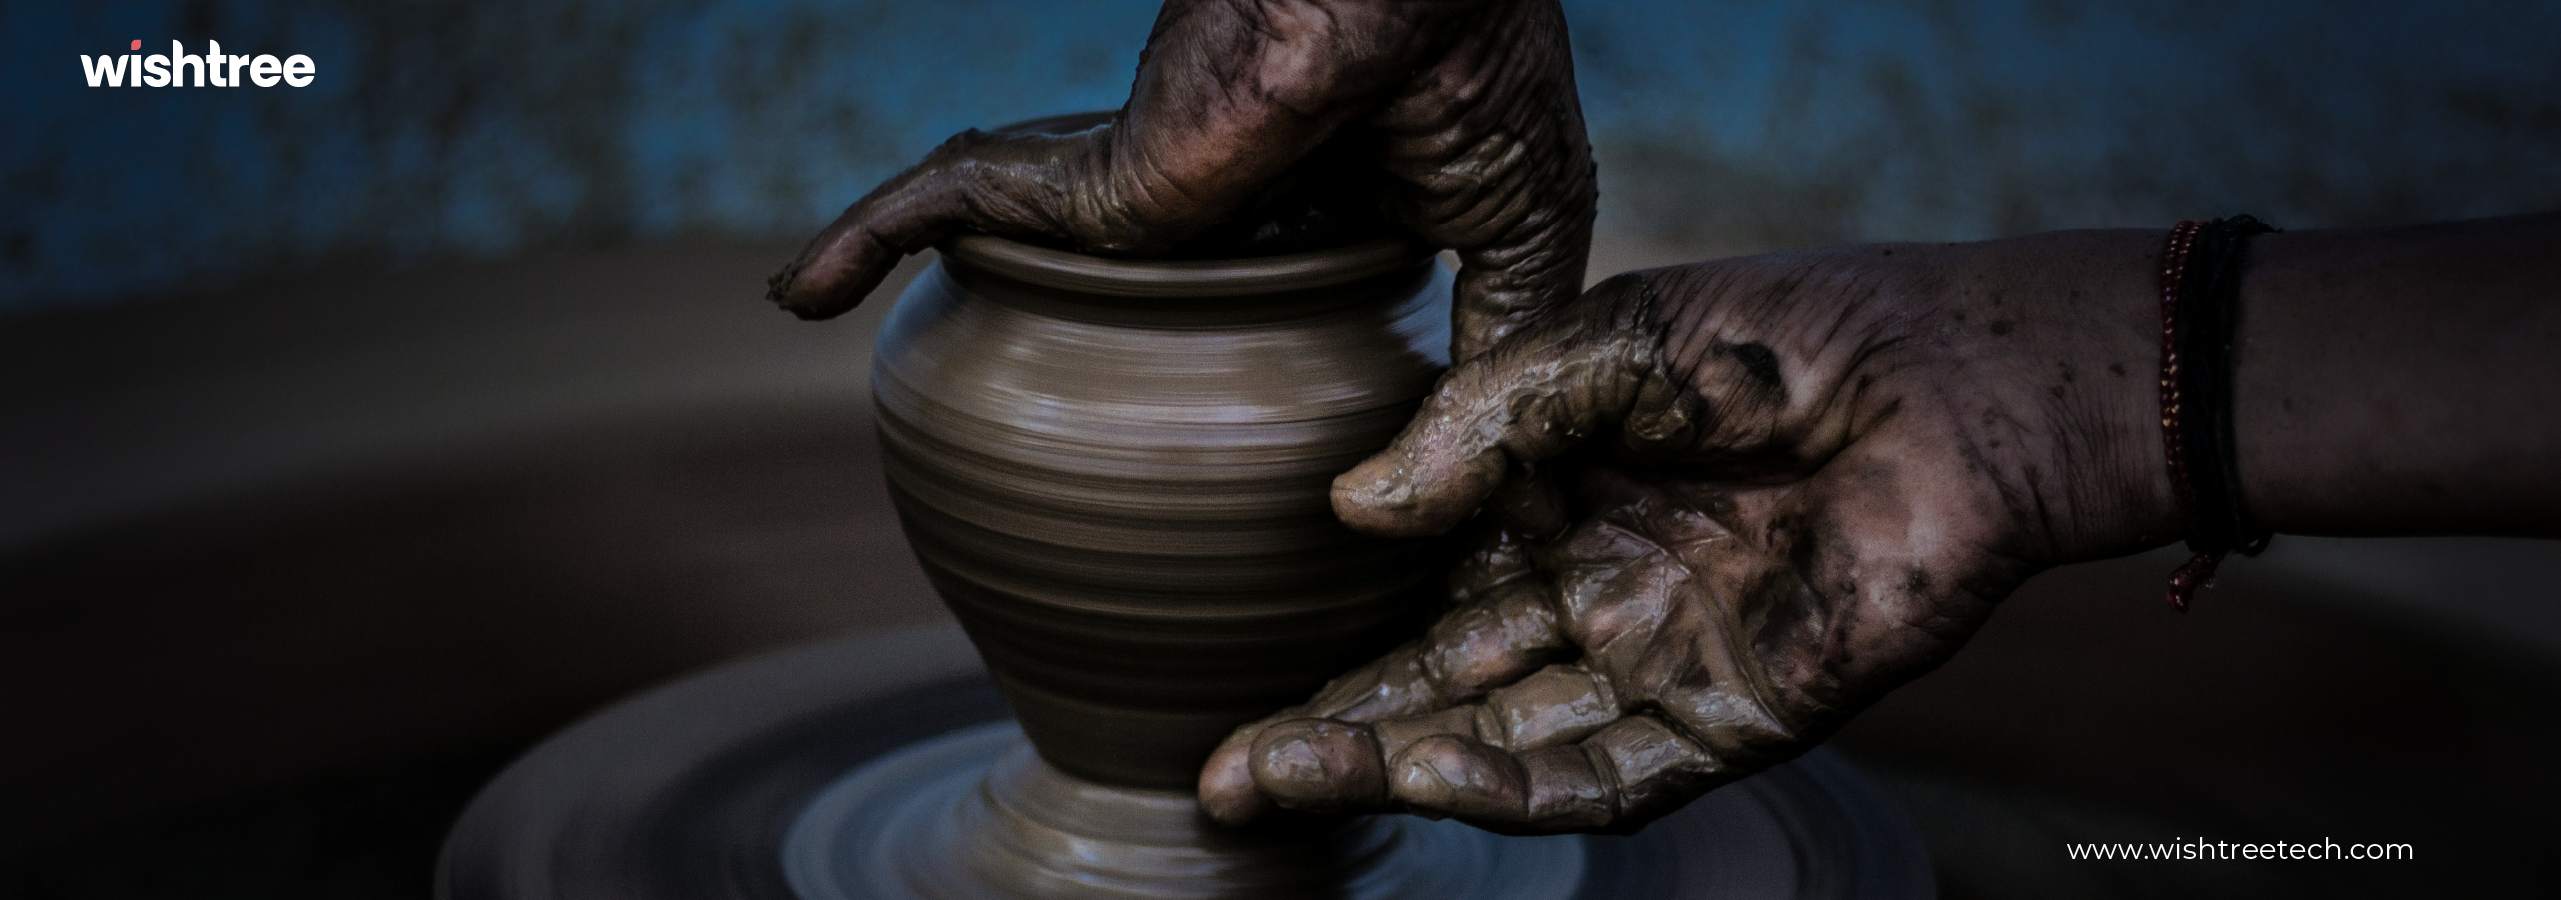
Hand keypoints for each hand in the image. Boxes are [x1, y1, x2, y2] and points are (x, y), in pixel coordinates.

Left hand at [765, 0, 1596, 361]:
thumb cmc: (1475, 84)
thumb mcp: (1520, 242)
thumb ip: (1498, 360)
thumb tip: (1509, 501)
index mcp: (1318, 207)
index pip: (1247, 287)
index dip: (1228, 351)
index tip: (1201, 438)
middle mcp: (1212, 202)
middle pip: (1115, 276)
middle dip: (1058, 324)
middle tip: (1031, 419)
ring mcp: (1140, 193)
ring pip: (1015, 234)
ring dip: (921, 256)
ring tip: (843, 307)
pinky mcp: (1086, 186)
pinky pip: (951, 200)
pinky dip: (870, 232)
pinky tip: (803, 289)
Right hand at [1198, 231, 2184, 832]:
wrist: (1952, 379)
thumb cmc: (1788, 336)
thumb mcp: (1599, 348)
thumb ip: (1477, 430)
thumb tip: (1352, 512)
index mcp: (1569, 504)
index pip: (1430, 597)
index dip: (1336, 639)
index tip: (1233, 669)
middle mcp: (1604, 595)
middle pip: (1445, 690)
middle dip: (1332, 734)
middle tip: (1219, 772)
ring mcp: (1662, 663)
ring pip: (1502, 744)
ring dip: (1387, 767)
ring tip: (1268, 780)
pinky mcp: (1732, 719)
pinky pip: (1603, 774)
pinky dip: (1509, 784)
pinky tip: (1418, 773)